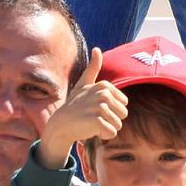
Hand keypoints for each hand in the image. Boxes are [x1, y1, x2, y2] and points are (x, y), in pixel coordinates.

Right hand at [37, 48, 126, 167]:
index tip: (96, 108)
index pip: (124, 104)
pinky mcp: (97, 121)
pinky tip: (91, 131)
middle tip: (94, 117)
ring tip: (92, 123)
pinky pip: (112, 133)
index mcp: (104, 86)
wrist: (61, 123)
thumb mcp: (84, 84)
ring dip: (106, 128)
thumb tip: (96, 49)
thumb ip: (93, 68)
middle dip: (110, 120)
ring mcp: (100, 107)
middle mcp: (103, 94)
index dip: (112, 110)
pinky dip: (103, 136)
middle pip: (123, 114)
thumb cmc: (75, 104)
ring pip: (118, 125)